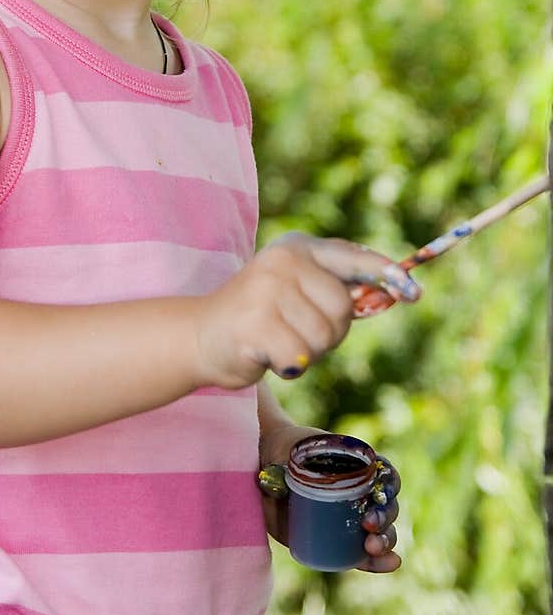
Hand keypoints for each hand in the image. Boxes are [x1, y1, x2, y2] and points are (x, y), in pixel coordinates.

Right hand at [195, 232, 421, 389]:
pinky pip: (300, 357)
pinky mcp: (255, 321)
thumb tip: (395, 289)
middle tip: (297, 333)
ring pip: (323, 337)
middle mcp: (283, 260)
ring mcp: (267, 288)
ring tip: (280, 342)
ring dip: (309, 352)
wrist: (199, 336)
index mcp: (298, 247)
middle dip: (330, 333)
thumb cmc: (260, 318)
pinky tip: (266, 355)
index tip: (416, 293)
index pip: (353, 258)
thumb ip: (335, 286)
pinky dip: (289, 366)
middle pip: (343, 309)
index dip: (388, 275)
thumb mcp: (295, 289)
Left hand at [258, 423, 402, 573]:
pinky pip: (363, 555)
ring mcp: (350, 519)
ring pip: (382, 531)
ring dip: (385, 540)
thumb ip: (286, 462)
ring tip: (372, 546)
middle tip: (369, 525)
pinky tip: (390, 563)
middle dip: (385, 517)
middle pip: (388, 505)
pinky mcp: (338, 542)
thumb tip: (277, 481)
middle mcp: (360, 493)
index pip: (385, 475)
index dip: (390, 485)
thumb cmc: (279, 454)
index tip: (380, 493)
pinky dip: (377, 561)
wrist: (263, 473)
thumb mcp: (284, 450)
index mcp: (356, 466)